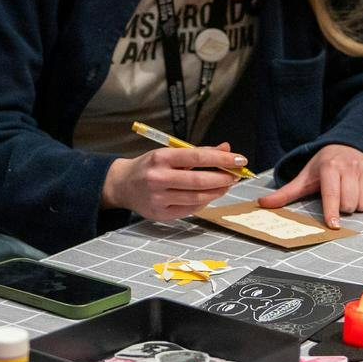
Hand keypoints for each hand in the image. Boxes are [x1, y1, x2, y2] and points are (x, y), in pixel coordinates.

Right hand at [103, 141, 246, 221]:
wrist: (122, 185)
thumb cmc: (149, 166)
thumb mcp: (169, 153)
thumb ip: (198, 152)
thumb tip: (226, 147)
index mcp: (160, 158)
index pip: (198, 157)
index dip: (222, 158)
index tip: (240, 159)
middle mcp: (158, 178)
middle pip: (199, 180)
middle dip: (223, 178)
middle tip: (236, 175)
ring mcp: (158, 198)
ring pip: (197, 198)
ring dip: (217, 192)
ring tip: (226, 185)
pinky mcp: (160, 214)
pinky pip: (189, 209)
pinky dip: (204, 202)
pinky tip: (210, 195)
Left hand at [258, 143, 362, 227]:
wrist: (348, 145)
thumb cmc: (324, 166)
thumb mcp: (305, 177)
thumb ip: (286, 193)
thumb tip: (262, 204)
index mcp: (330, 167)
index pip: (332, 194)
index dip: (332, 211)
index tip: (333, 224)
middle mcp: (350, 165)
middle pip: (349, 203)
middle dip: (343, 208)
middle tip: (339, 199)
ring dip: (357, 206)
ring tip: (350, 195)